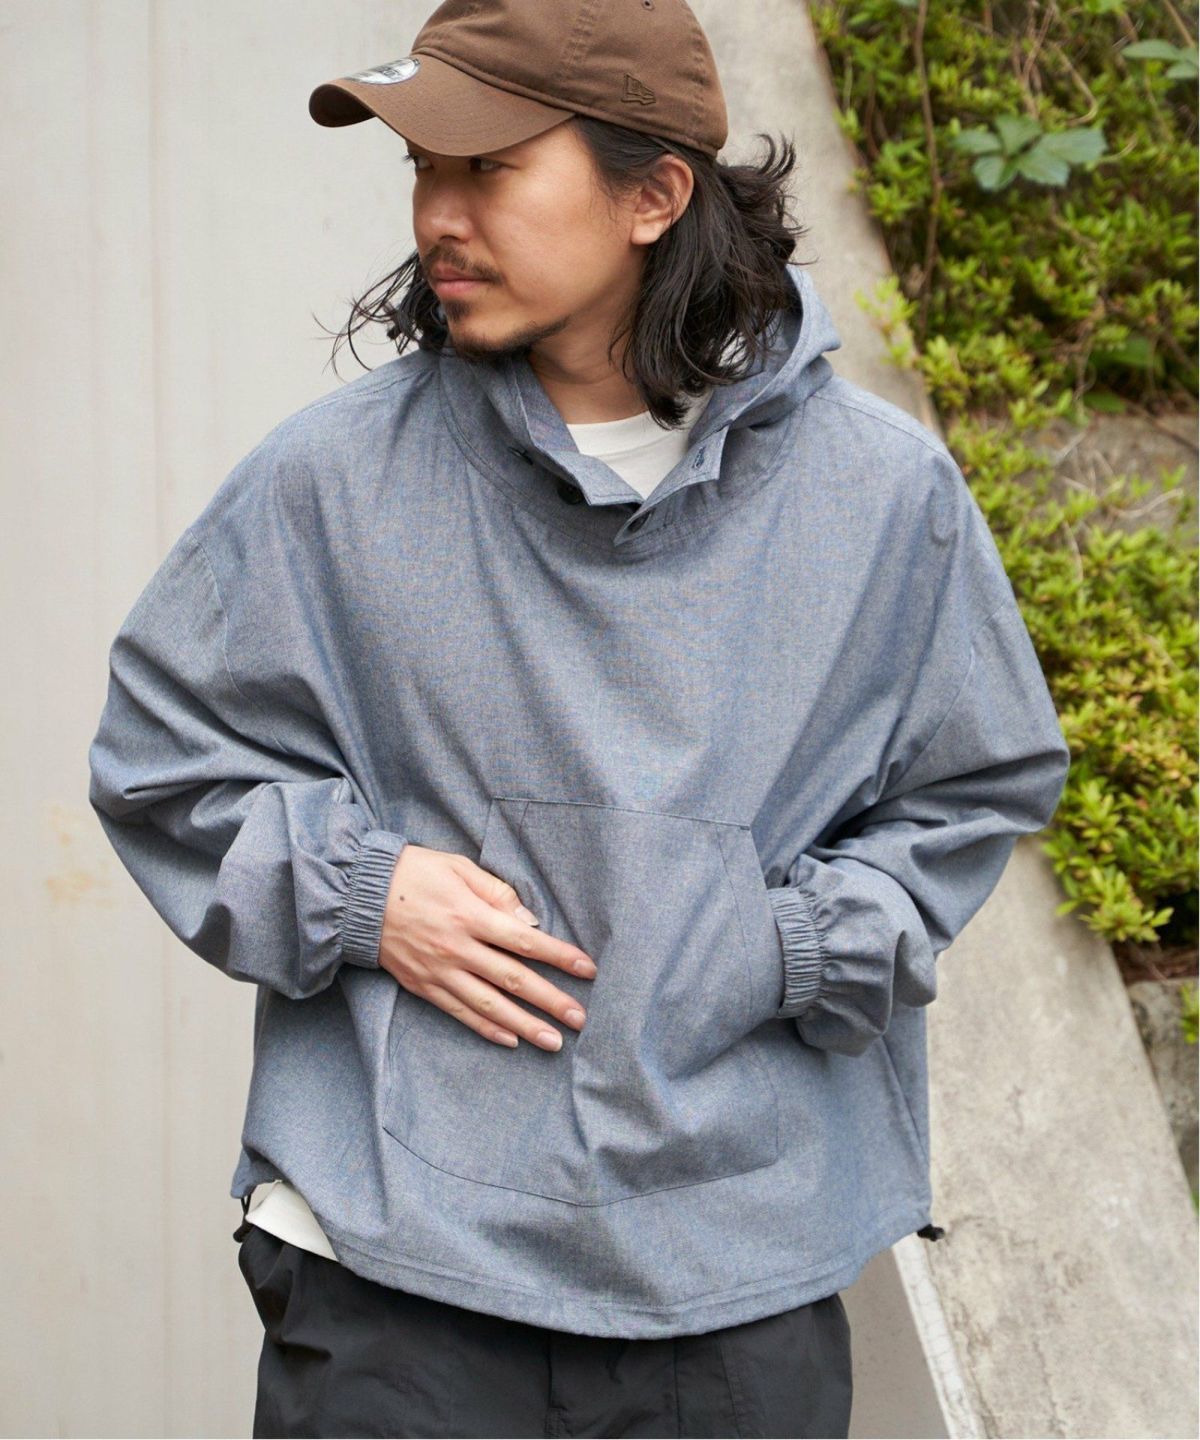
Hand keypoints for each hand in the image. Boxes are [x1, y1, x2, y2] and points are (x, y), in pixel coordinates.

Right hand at [376, 843, 596, 1049]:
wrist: (357, 895)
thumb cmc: (413, 873)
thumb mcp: (458, 868)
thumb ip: (497, 893)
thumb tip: (528, 921)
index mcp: (470, 916)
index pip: (525, 942)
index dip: (559, 956)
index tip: (587, 969)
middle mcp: (457, 949)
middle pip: (513, 980)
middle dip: (551, 1001)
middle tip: (580, 1019)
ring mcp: (439, 972)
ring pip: (489, 1006)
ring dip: (524, 1025)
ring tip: (552, 1041)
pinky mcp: (423, 986)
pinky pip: (459, 1013)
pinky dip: (485, 1029)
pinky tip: (510, 1040)